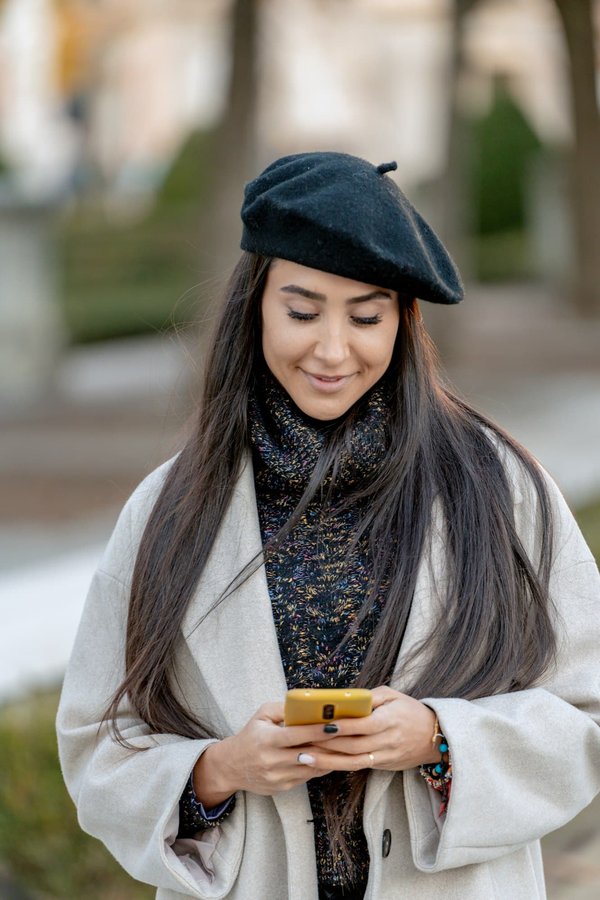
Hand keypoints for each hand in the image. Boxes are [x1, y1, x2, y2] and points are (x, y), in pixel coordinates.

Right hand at [192, 702, 336, 806]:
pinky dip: (321, 767)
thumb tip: (308, 705)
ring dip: (330, 758)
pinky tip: (332, 757)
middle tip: (351, 735)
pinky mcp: (283, 788)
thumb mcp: (262, 716)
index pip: (296, 735)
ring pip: (311, 768)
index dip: (318, 730)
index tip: (337, 724)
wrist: (231, 767)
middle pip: (308, 753)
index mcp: (267, 740)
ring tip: (347, 746)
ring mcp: (278, 777)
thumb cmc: (250, 735)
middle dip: (330, 745)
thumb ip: (283, 709)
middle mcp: (272, 761)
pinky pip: (308, 777)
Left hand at [305, 686, 438, 772]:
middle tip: (302, 742)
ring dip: (327, 761)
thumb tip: (345, 699)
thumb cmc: (411, 710)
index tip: (321, 725)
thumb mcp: (393, 695)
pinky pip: (358, 767)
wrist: (435, 737)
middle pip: (353, 746)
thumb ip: (370, 696)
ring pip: (352, 762)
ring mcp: (385, 756)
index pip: (362, 725)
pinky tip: (321, 763)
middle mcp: (387, 741)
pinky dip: (339, 765)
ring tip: (304, 758)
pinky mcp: (383, 766)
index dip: (342, 726)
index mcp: (389, 721)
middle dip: (326, 745)